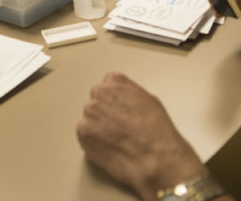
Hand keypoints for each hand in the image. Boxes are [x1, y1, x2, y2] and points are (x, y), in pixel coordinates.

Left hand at [76, 72, 208, 200]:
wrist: (155, 157)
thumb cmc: (157, 132)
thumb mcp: (150, 101)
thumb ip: (130, 96)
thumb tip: (124, 103)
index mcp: (115, 82)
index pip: (106, 87)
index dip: (113, 103)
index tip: (119, 112)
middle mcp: (99, 94)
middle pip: (96, 104)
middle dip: (104, 115)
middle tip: (118, 129)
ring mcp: (89, 113)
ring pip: (90, 121)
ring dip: (98, 130)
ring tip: (117, 141)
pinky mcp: (83, 134)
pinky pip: (85, 137)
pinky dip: (94, 144)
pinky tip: (111, 149)